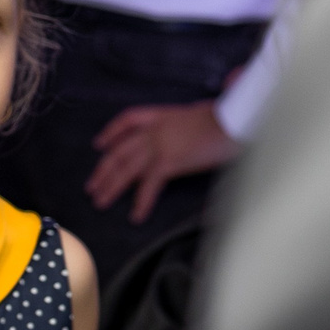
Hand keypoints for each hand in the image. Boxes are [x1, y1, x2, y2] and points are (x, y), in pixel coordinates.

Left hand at [85, 100, 239, 222]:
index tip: (99, 144)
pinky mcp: (169, 162)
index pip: (129, 120)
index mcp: (163, 115)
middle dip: (103, 170)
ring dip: (110, 187)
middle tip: (91, 186)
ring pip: (126, 169)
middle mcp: (156, 129)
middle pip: (120, 150)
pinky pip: (148, 186)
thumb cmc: (232, 117)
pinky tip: (136, 216)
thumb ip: (195, 119)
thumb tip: (199, 121)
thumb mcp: (206, 112)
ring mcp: (159, 145)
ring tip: (100, 202)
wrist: (238, 120)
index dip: (111, 132)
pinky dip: (141, 202)